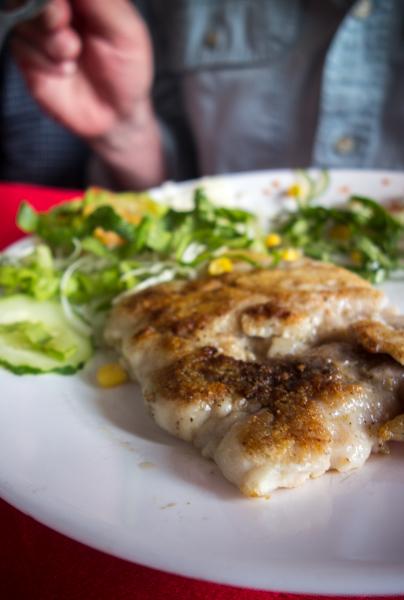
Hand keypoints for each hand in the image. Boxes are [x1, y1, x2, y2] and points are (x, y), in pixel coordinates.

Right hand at [12, 0, 153, 138]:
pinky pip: (19, 46)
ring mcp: (39, 29)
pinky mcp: (27, 55)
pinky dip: (43, 59)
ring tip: (72, 53)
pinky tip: (65, 71)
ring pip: (21, 16)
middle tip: (62, 20)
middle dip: (47, 7)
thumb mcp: (125, 30)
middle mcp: (56, 7)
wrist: (116, 113)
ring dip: (48, 37)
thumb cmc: (126, 69)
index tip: (66, 8)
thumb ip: (101, 1)